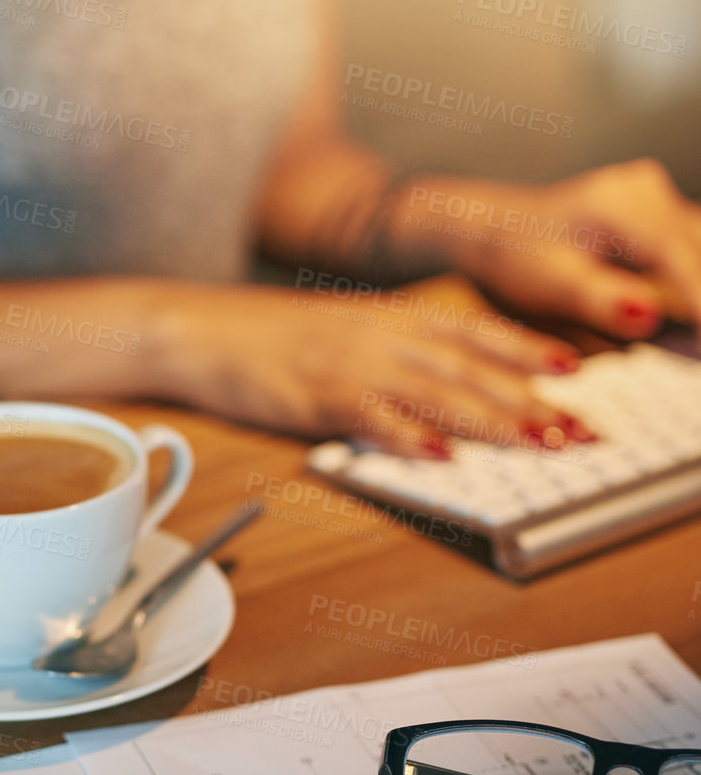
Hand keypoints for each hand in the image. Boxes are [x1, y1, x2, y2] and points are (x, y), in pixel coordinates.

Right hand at [153, 282, 589, 456]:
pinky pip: (370, 416)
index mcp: (389, 319)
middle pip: (470, 368)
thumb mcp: (340, 334)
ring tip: (536, 443)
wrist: (198, 327)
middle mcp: (380, 335)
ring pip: (435, 391)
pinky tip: (440, 455)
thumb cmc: (265, 339)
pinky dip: (407, 436)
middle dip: (529, 401)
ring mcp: (349, 363)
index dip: (527, 351)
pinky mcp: (314, 394)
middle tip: (576, 431)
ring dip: (491, 420)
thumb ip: (390, 355)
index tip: (574, 373)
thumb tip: (436, 388)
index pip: (474, 332)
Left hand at [409, 161, 700, 338]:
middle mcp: (646, 193)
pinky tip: (694, 326)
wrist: (498, 228)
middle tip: (700, 352)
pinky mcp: (661, 217)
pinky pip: (691, 250)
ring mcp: (657, 200)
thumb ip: (600, 301)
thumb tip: (650, 318)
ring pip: (698, 246)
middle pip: (698, 248)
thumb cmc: (517, 257)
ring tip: (697, 344)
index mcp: (620, 204)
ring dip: (700, 292)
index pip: (678, 255)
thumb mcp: (552, 284)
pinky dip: (694, 282)